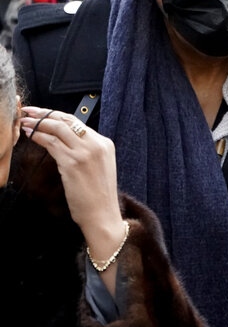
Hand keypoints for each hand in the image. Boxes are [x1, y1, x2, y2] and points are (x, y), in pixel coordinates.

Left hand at [20, 107, 122, 291]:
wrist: (102, 214)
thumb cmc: (98, 196)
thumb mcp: (98, 167)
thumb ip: (86, 152)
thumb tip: (64, 142)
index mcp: (105, 144)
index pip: (78, 122)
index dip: (57, 115)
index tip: (42, 113)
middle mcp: (96, 145)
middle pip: (67, 120)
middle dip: (45, 113)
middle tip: (29, 111)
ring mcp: (85, 153)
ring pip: (57, 128)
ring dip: (38, 123)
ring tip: (24, 121)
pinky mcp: (72, 163)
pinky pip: (51, 143)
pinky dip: (38, 136)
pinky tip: (29, 134)